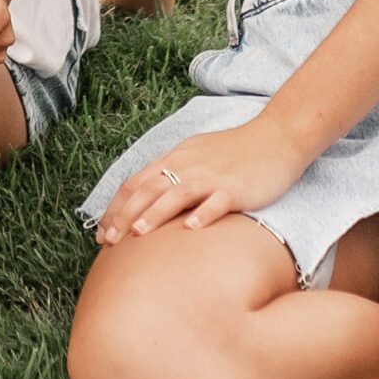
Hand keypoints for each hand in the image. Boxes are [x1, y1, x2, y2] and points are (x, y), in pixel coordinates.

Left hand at [94, 116, 310, 243]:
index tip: (102, 233)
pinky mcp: (237, 188)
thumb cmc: (236, 151)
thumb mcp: (196, 156)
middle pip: (149, 190)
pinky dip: (203, 214)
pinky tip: (191, 228)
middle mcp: (188, 167)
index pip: (136, 184)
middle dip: (125, 216)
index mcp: (175, 160)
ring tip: (138, 234)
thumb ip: (173, 175)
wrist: (277, 137)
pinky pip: (217, 201)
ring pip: (177, 194)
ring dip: (154, 214)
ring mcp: (213, 177)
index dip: (116, 208)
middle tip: (108, 241)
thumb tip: (147, 200)